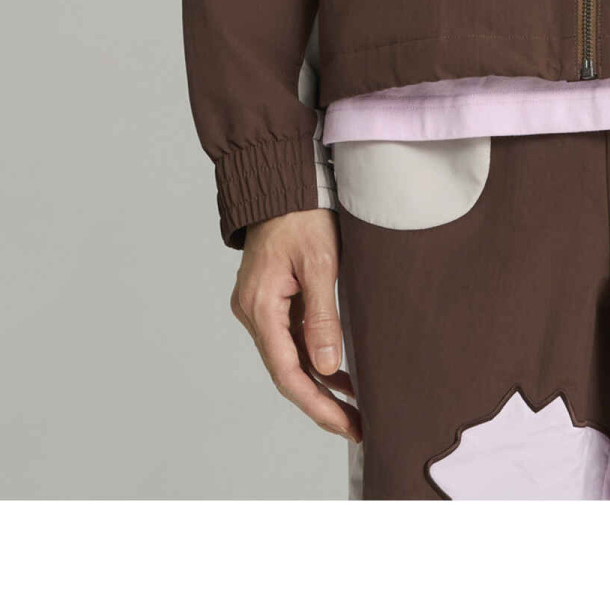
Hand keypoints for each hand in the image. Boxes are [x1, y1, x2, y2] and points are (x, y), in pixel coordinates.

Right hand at [230, 207, 362, 442]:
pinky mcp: (271, 301)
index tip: (345, 425)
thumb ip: (323, 316)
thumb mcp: (320, 263)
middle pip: (286, 371)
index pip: (287, 372)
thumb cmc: (302, 214)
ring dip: (319, 384)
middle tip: (356, 426)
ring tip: (353, 409)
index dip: (316, 404)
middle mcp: (253, 312)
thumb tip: (326, 367)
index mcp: (260, 306)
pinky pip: (291, 340)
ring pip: (289, 358)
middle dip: (320, 403)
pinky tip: (338, 375)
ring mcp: (260, 307)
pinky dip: (314, 359)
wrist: (282, 183)